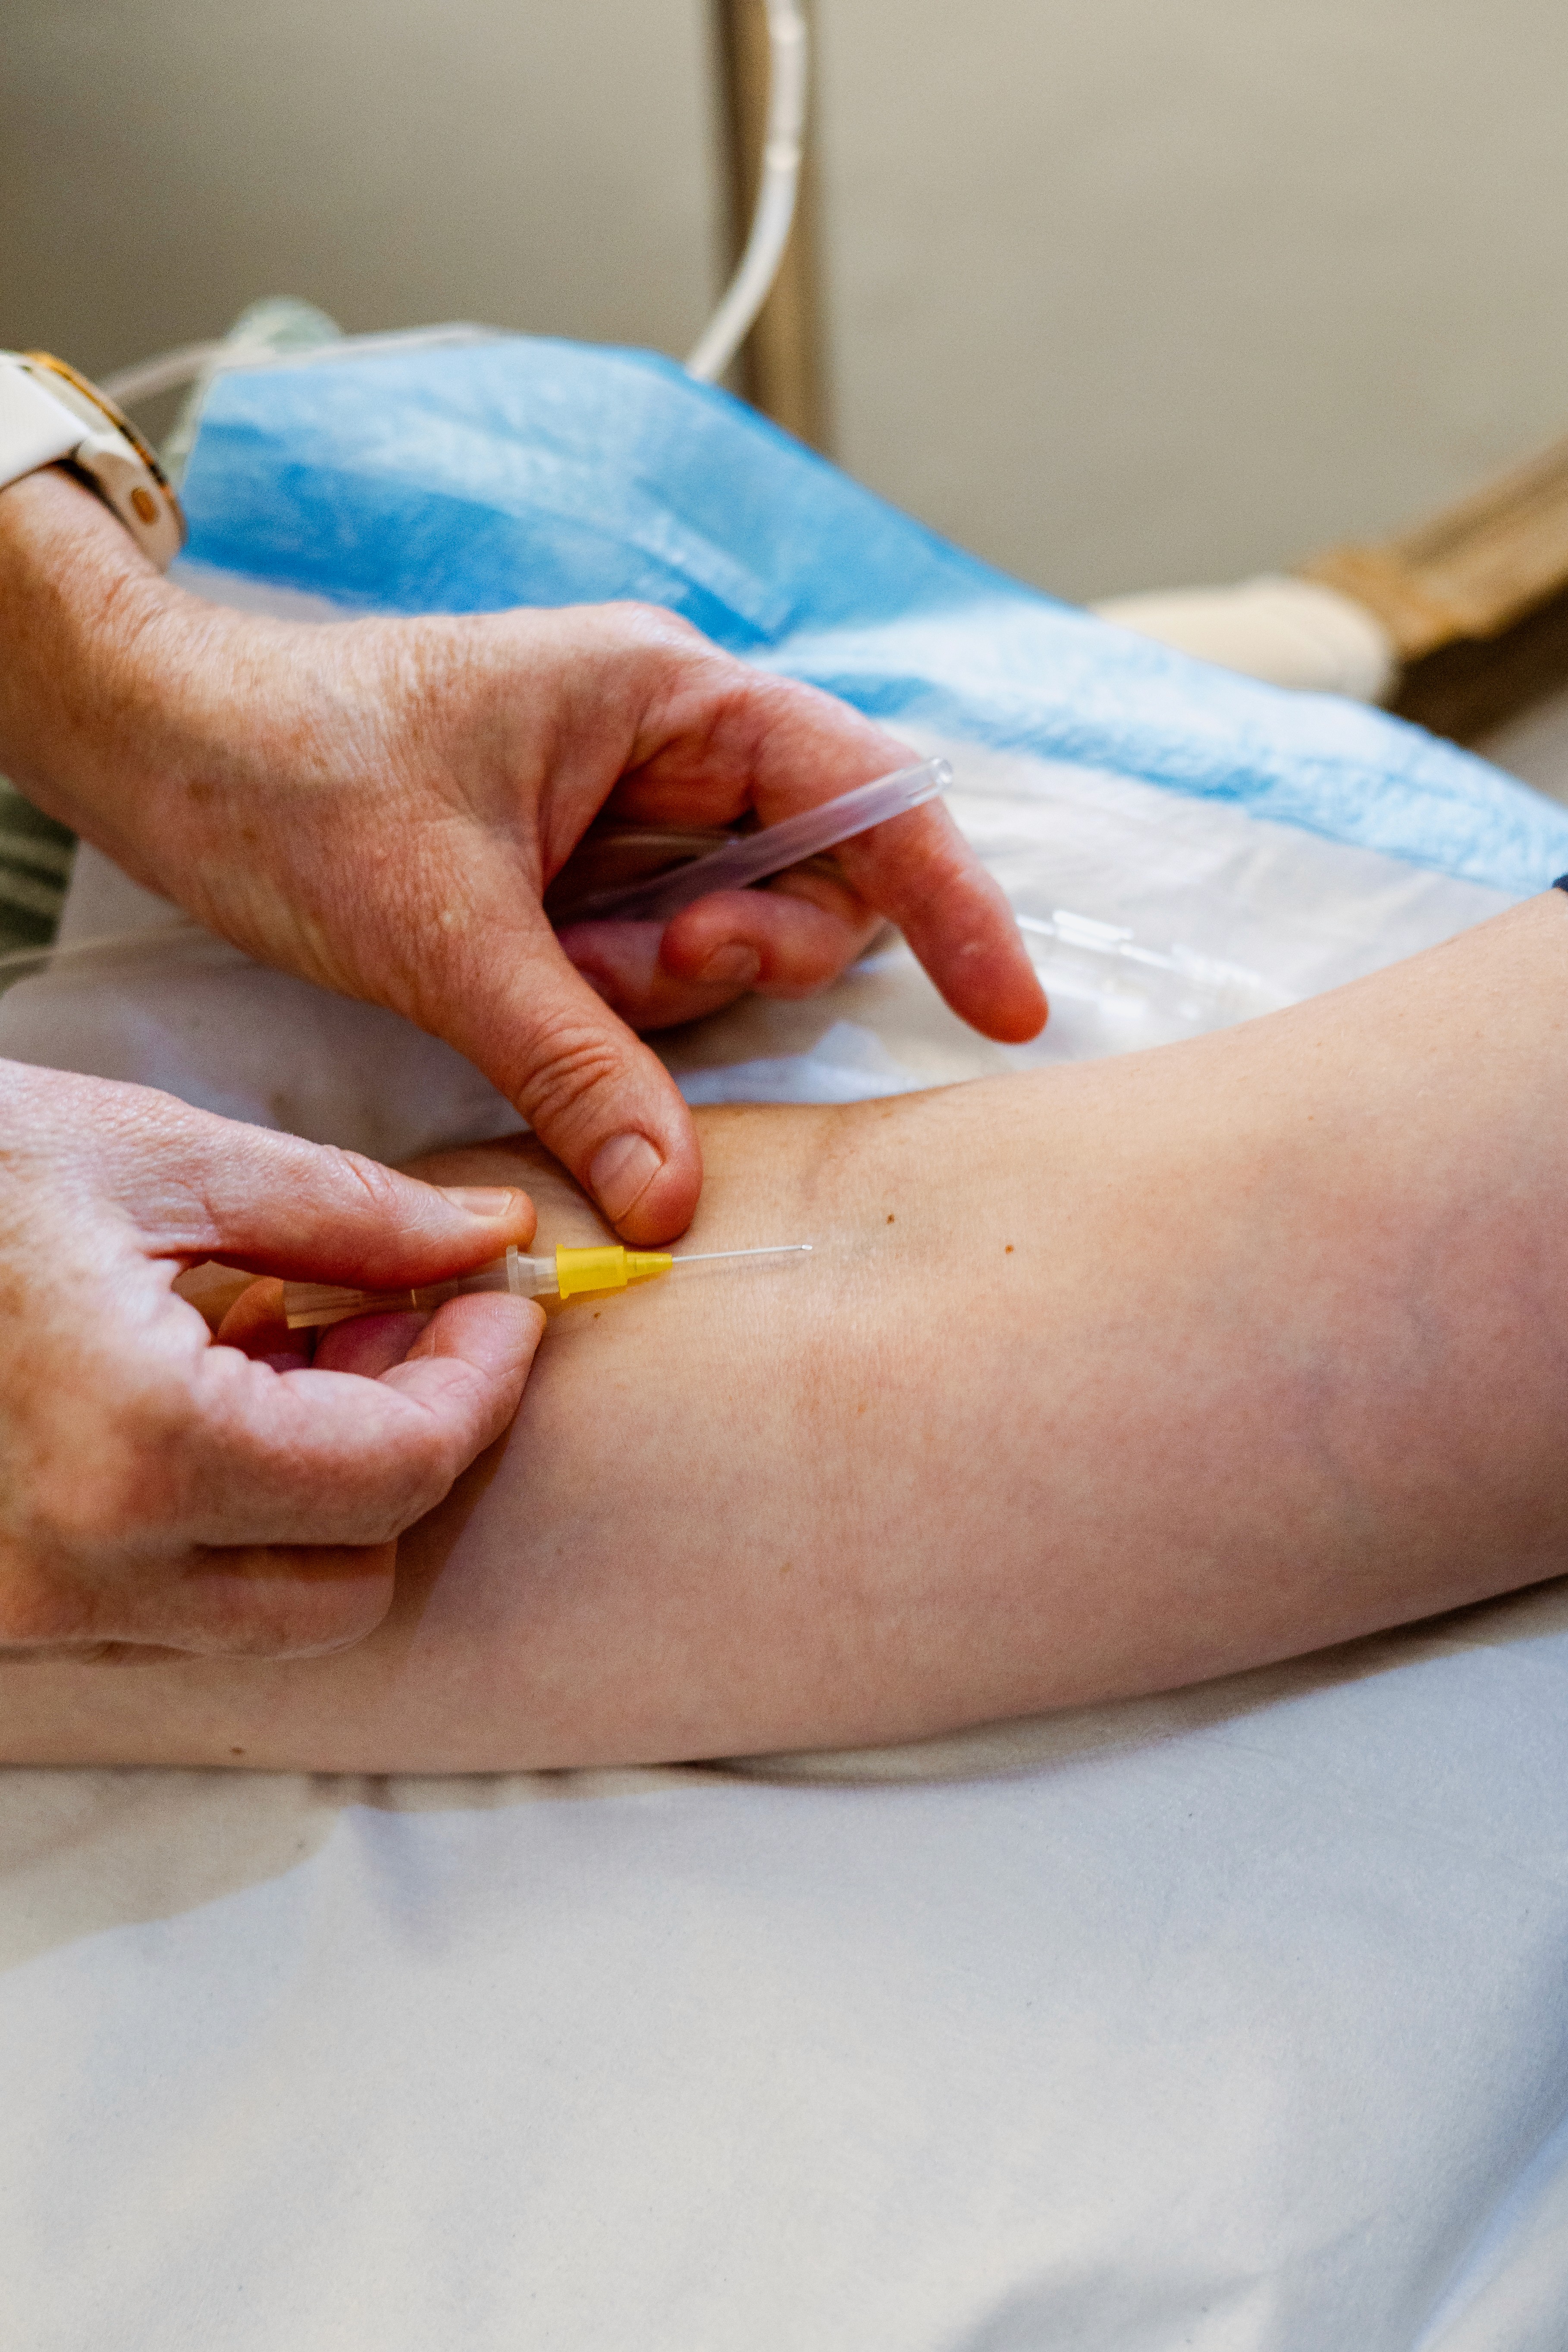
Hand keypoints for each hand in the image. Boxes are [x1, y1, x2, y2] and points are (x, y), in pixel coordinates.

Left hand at [0, 469, 1046, 1243]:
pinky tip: (522, 979)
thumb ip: (578, 1064)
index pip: (869, 793)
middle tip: (621, 974)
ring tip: (530, 965)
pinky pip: (646, 966)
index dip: (951, 902)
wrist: (157, 750)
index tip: (1007, 1011)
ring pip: (722, 938)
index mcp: (670, 694)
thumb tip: (674, 1200)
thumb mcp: (446, 931)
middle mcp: (668, 747)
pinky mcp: (576, 878)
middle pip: (802, 883)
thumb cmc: (290, 776)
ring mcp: (624, 815)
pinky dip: (608, 1003)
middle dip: (731, 959)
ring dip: (652, 992)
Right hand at [0, 1059, 539, 1658]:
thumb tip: (486, 1239)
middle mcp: (80, 1572)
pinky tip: (209, 1388)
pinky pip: (168, 1606)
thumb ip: (347, 1216)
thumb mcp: (155, 1157)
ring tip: (299, 1343)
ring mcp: (27, 1611)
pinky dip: (229, 1515)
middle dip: (410, 1449)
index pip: (399, 1470)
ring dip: (324, 1490)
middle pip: (349, 1575)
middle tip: (401, 1321)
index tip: (498, 1299)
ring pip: (266, 1610)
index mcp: (135, 1450)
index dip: (481, 1378)